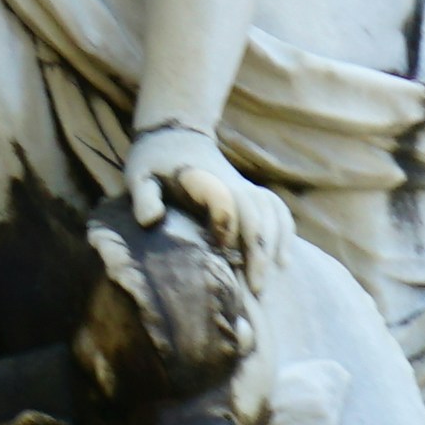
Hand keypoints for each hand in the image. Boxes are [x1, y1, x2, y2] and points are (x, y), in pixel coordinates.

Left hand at [119, 122, 286, 277]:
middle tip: (254, 289)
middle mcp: (231, 182)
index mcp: (201, 177)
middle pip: (255, 213)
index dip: (226, 223)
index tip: (222, 250)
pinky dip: (285, 234)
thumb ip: (144, 197)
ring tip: (264, 284)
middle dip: (258, 252)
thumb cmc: (155, 162)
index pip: (223, 198)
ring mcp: (245, 187)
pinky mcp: (252, 194)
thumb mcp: (139, 175)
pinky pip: (278, 210)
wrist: (176, 135)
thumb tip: (150, 221)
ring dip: (273, 247)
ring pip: (271, 213)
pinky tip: (283, 262)